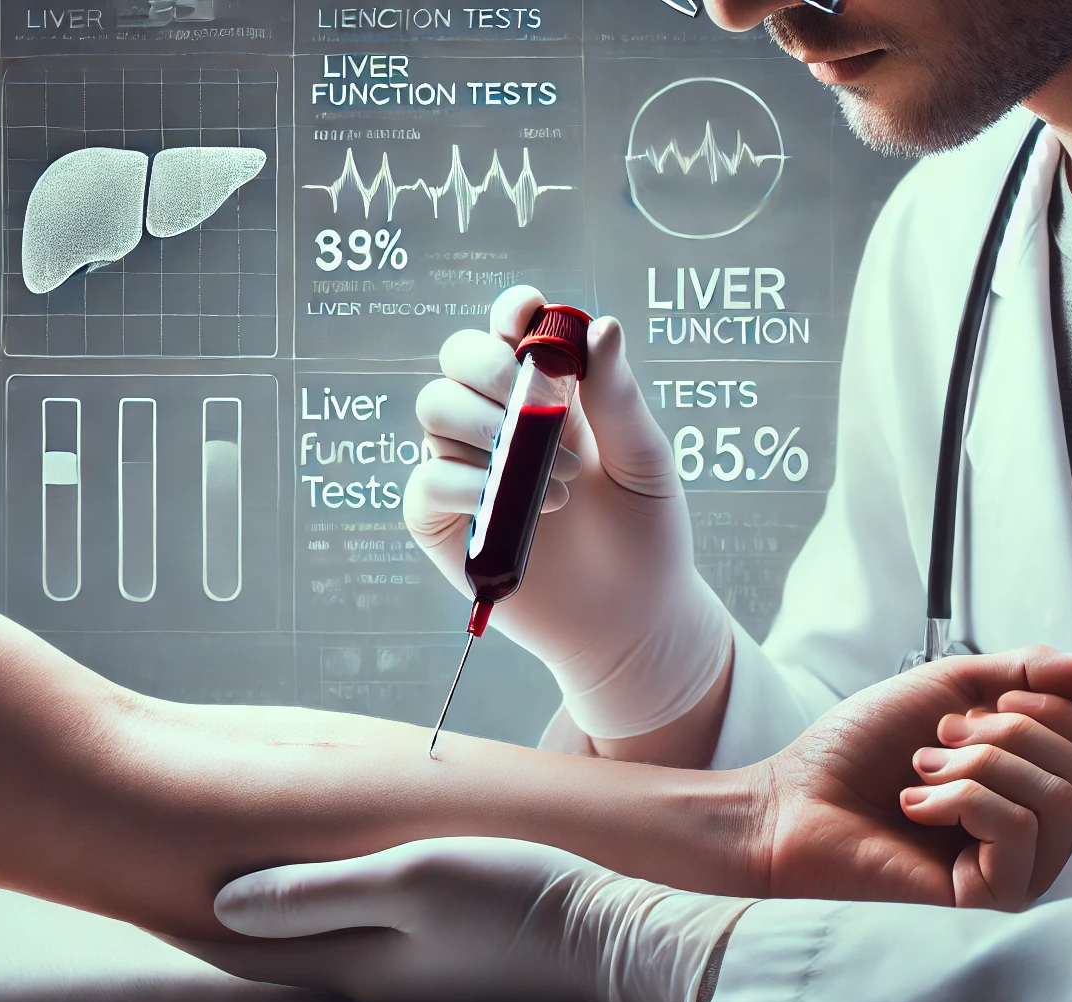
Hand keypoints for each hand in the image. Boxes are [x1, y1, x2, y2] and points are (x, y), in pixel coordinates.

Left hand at [177, 837, 753, 1001]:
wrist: (619, 942)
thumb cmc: (519, 900)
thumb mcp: (413, 882)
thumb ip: (316, 894)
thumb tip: (219, 904)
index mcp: (354, 964)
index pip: (246, 945)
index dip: (188, 912)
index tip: (133, 876)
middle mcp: (373, 982)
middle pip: (275, 950)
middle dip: (219, 916)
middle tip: (163, 870)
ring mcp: (415, 981)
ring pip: (318, 945)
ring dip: (273, 916)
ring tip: (230, 880)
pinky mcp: (451, 969)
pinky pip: (365, 941)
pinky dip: (328, 917)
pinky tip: (334, 893)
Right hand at [406, 286, 732, 739]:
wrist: (635, 621)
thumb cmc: (646, 535)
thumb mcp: (645, 461)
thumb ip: (619, 398)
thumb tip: (600, 324)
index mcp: (547, 393)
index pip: (510, 328)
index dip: (512, 311)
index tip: (531, 318)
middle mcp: (497, 422)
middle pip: (458, 357)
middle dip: (489, 365)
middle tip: (539, 405)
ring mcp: (465, 469)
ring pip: (435, 408)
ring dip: (490, 429)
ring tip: (559, 480)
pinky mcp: (443, 522)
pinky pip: (426, 481)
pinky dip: (465, 483)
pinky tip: (517, 506)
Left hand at [757, 644, 1071, 909]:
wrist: (793, 797)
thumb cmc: (862, 747)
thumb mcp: (950, 686)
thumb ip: (1030, 673)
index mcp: (1037, 788)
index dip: (1046, 710)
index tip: (968, 710)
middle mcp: (1041, 837)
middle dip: (1008, 734)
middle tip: (938, 742)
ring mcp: (1021, 871)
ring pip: (1059, 797)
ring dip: (977, 764)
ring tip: (921, 773)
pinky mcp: (991, 896)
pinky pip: (1018, 828)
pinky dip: (960, 798)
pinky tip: (914, 806)